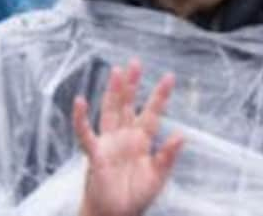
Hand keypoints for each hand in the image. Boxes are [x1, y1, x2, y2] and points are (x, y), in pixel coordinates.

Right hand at [74, 61, 183, 215]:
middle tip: (135, 62)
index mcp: (141, 140)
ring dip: (113, 92)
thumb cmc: (135, 196)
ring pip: (110, 110)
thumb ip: (168, 156)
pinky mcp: (95, 153)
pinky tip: (80, 102)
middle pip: (127, 104)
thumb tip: (182, 135)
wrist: (115, 215)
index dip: (159, 96)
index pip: (151, 113)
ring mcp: (109, 142)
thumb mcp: (157, 177)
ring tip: (116, 72)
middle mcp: (124, 136)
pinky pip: (85, 133)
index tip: (169, 77)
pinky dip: (81, 118)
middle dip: (132, 84)